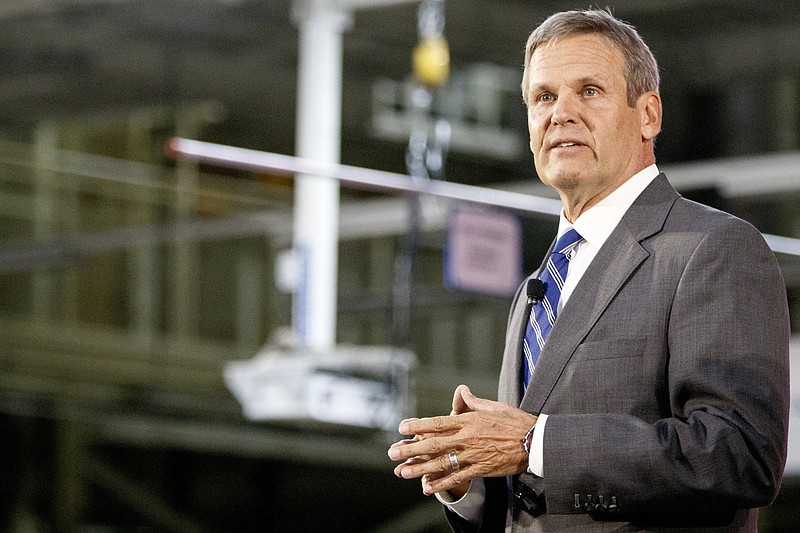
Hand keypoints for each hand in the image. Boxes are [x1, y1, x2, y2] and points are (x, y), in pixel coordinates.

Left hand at [387, 385, 536, 495]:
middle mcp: (467, 437)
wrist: (534, 440)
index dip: (418, 425)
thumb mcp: (492, 406)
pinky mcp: (480, 469)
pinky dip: (441, 483)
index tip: (402, 428)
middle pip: (433, 444)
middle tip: (392, 453)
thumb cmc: (513, 421)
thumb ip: (472, 402)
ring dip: (420, 468)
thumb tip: (462, 391)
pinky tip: (427, 487)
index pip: (437, 423)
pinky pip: (457, 477)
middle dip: (411, 449)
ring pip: (442, 462)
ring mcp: (473, 455)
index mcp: (468, 420)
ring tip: (402, 472)